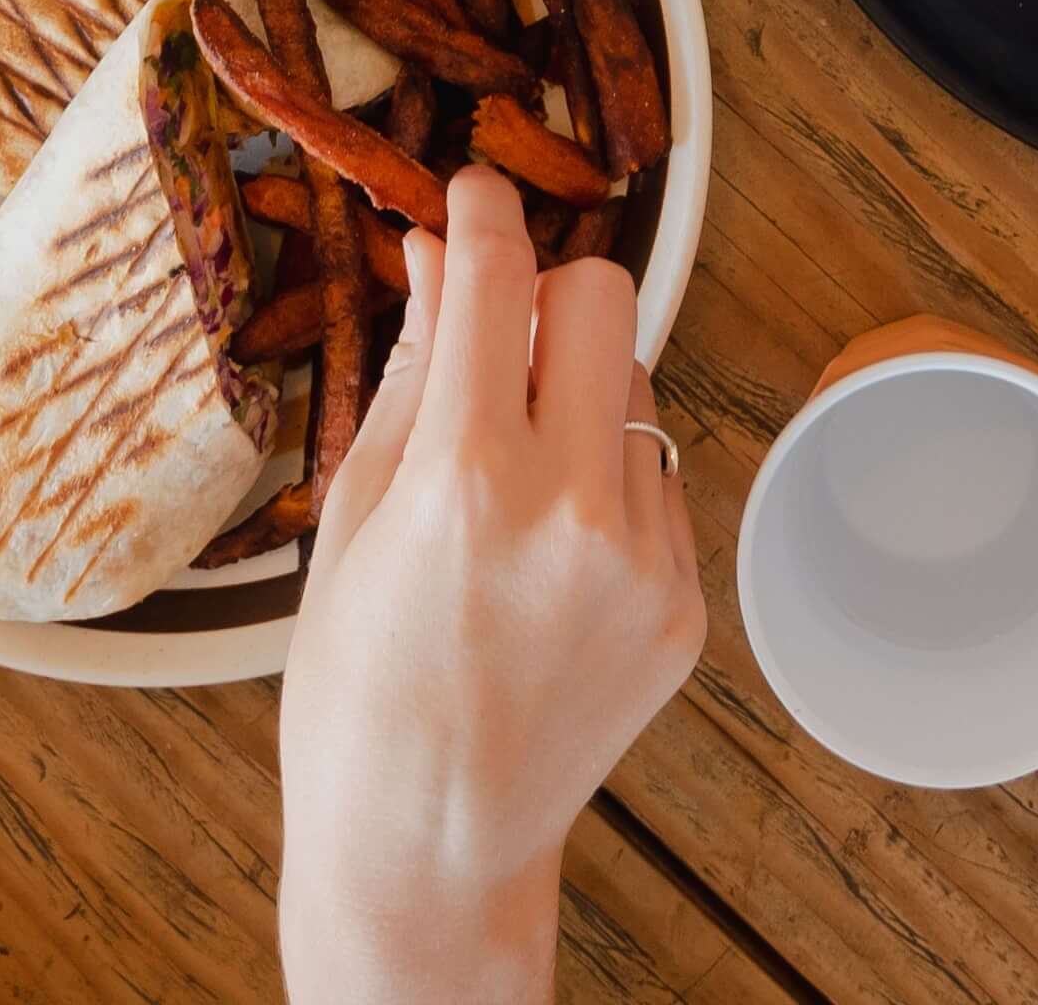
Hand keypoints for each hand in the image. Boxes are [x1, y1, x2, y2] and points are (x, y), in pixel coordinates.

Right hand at [277, 173, 701, 1004]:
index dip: (482, 215)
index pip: (499, 278)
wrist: (426, 844)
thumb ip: (416, 369)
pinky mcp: (682, 606)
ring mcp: (641, 562)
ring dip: (579, 395)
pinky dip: (607, 486)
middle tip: (497, 342)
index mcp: (468, 480)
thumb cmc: (358, 691)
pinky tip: (546, 558)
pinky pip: (657, 482)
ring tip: (512, 483)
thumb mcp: (356, 515)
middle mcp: (571, 511)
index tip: (473, 194)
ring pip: (637, 386)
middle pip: (602, 298)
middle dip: (546, 295)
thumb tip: (436, 253)